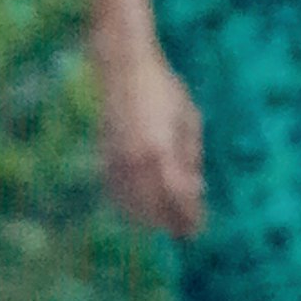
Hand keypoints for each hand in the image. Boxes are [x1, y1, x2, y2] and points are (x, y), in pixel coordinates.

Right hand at [96, 42, 204, 237]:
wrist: (124, 69)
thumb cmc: (164, 90)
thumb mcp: (188, 119)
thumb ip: (190, 156)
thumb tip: (195, 190)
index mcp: (161, 151)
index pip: (176, 197)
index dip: (188, 216)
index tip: (197, 229)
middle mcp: (135, 161)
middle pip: (153, 208)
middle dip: (171, 222)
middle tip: (187, 231)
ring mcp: (115, 159)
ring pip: (131, 204)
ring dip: (150, 218)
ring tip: (168, 223)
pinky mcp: (103, 156)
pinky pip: (115, 192)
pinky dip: (129, 206)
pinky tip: (141, 210)